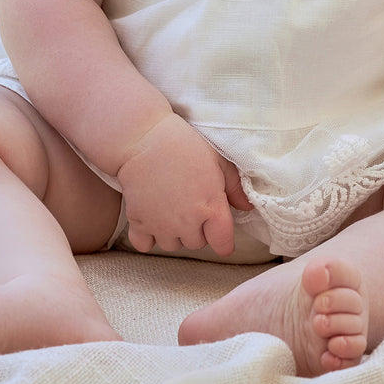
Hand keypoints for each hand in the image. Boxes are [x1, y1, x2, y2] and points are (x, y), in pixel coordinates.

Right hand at [115, 113, 251, 256]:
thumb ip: (235, 187)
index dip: (223, 240)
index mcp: (211, 208)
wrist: (142, 138)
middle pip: (197, 243)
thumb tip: (246, 207)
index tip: (219, 231)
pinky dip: (148, 236)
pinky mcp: (137, 223)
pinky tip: (151, 216)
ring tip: (170, 206)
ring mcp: (161, 226)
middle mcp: (188, 223)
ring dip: (174, 232)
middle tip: (191, 202)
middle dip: (198, 228)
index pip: (223, 244)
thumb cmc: (184, 144)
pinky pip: (145, 245)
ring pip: (173, 245)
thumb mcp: (218, 160)